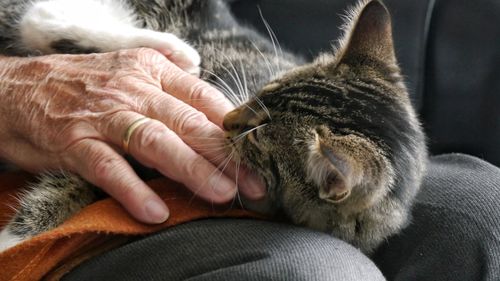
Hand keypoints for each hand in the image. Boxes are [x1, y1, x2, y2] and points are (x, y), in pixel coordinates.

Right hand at [0, 48, 264, 223]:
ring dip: (191, 169)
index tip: (258, 156)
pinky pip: (108, 168)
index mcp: (154, 71)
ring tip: (221, 193)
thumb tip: (216, 113)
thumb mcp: (134, 74)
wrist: (19, 89)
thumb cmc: (87, 87)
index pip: (205, 98)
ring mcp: (104, 115)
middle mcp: (133, 90)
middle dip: (224, 155)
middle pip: (188, 122)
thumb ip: (174, 89)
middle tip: (254, 183)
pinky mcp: (74, 142)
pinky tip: (156, 211)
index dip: (234, 129)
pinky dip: (133, 190)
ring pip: (155, 141)